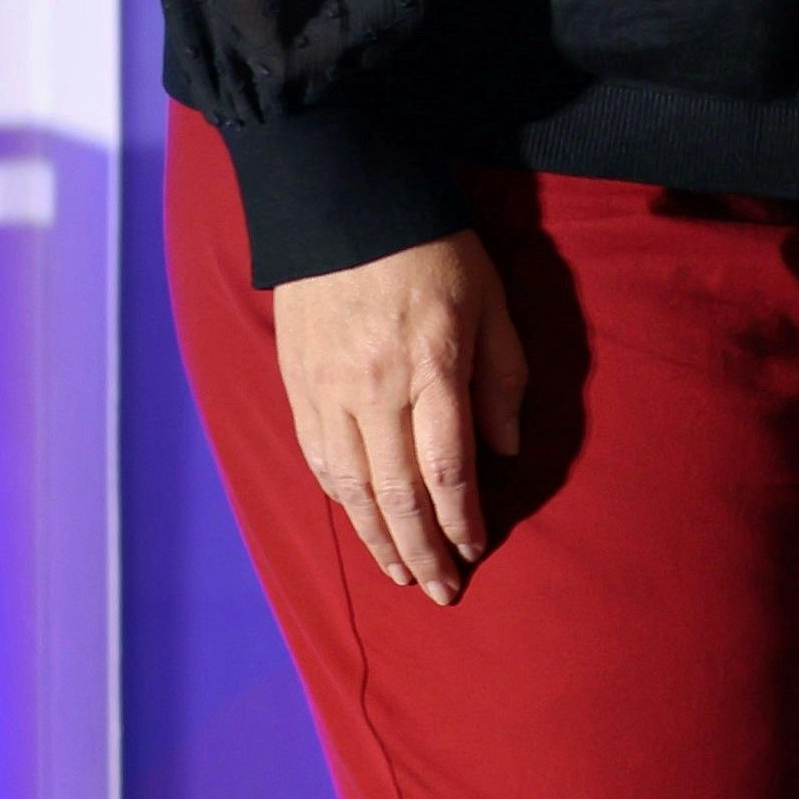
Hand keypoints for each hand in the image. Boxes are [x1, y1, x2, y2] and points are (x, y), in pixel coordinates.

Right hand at [270, 230, 529, 605]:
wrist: (344, 206)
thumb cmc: (435, 250)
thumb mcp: (491, 303)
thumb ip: (502, 379)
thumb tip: (503, 451)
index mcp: (430, 368)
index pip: (447, 469)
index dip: (462, 521)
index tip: (477, 552)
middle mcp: (372, 390)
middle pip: (396, 494)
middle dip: (421, 551)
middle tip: (442, 593)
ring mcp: (326, 390)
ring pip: (350, 488)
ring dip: (377, 540)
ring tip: (400, 576)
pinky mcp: (296, 384)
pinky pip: (318, 459)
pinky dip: (341, 500)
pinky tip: (360, 523)